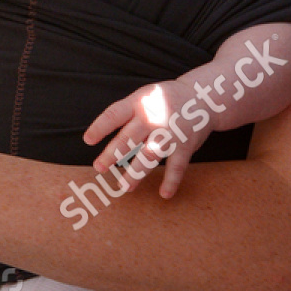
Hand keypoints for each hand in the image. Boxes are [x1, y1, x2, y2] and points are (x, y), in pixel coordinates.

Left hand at [83, 79, 206, 197]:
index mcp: (138, 102)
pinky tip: (164, 194)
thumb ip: (126, 114)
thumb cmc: (164, 100)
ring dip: (136, 173)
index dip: (100, 127)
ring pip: (149, 156)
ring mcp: (170, 132)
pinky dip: (171, 181)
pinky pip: (177, 166)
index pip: (114, 115)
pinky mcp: (185, 145)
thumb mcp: (144, 96)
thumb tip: (100, 134)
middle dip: (112, 155)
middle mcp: (153, 117)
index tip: (87, 141)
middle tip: (99, 167)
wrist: (203, 97)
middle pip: (128, 138)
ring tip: (124, 187)